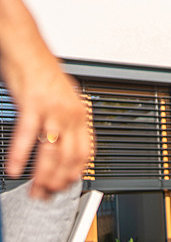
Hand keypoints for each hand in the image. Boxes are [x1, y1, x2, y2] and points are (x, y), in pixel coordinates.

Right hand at [4, 51, 90, 198]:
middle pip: (69, 158)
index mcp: (81, 115)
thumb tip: (61, 146)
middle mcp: (71, 113)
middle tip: (45, 195)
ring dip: (41, 175)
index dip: (76, 175)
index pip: (86, 153)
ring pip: (52, 151)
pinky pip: (27, 135)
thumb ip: (63, 123)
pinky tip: (13, 168)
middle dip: (58, 181)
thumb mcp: (61, 100)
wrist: (26, 46)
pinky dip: (20, 155)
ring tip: (33, 189)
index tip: (65, 188)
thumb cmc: (41, 72)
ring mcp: (53, 109)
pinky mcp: (33, 103)